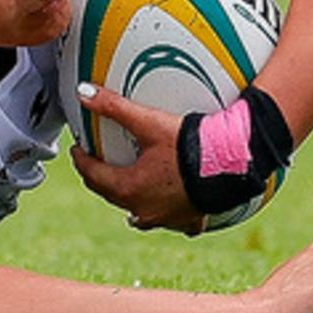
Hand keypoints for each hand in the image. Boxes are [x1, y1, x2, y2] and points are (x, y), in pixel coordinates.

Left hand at [70, 84, 205, 234]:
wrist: (233, 163)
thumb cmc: (189, 144)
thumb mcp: (148, 121)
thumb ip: (113, 106)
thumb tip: (83, 92)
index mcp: (129, 188)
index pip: (93, 175)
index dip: (82, 161)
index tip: (78, 151)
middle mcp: (144, 209)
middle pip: (112, 195)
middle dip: (100, 179)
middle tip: (95, 165)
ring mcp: (167, 218)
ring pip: (138, 213)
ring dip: (129, 200)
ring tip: (126, 187)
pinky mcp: (190, 220)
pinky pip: (172, 219)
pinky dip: (164, 211)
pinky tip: (167, 206)